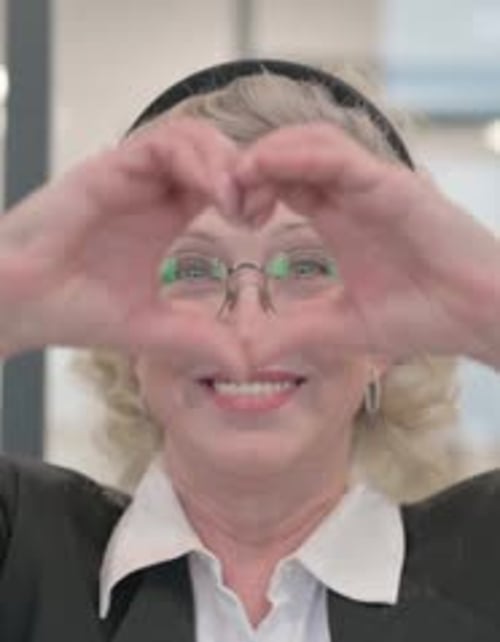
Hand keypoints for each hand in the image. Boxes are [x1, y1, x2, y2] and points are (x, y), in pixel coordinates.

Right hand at [0, 117, 245, 378]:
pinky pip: (162, 143)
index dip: (249, 191)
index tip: (262, 224)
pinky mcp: (107, 168)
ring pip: (193, 136)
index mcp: (164, 216)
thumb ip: (197, 340)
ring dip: (226, 162)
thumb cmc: (70, 309)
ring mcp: (129, 175)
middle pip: (213, 150)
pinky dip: (197, 160)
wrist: (16, 304)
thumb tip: (245, 365)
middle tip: (259, 211)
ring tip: (241, 204)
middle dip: (246, 171)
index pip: (220, 181)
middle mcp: (150, 189)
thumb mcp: (150, 328)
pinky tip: (217, 195)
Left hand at [236, 123, 499, 366]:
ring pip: (311, 141)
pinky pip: (341, 156)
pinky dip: (302, 155)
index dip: (249, 188)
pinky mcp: (393, 184)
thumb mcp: (340, 328)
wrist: (475, 316)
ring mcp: (372, 183)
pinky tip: (270, 165)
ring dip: (269, 152)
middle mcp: (351, 192)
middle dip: (249, 165)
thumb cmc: (422, 316)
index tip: (227, 216)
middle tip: (221, 194)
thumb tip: (243, 357)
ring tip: (238, 177)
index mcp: (337, 217)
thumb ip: (294, 334)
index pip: (283, 181)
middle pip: (289, 153)